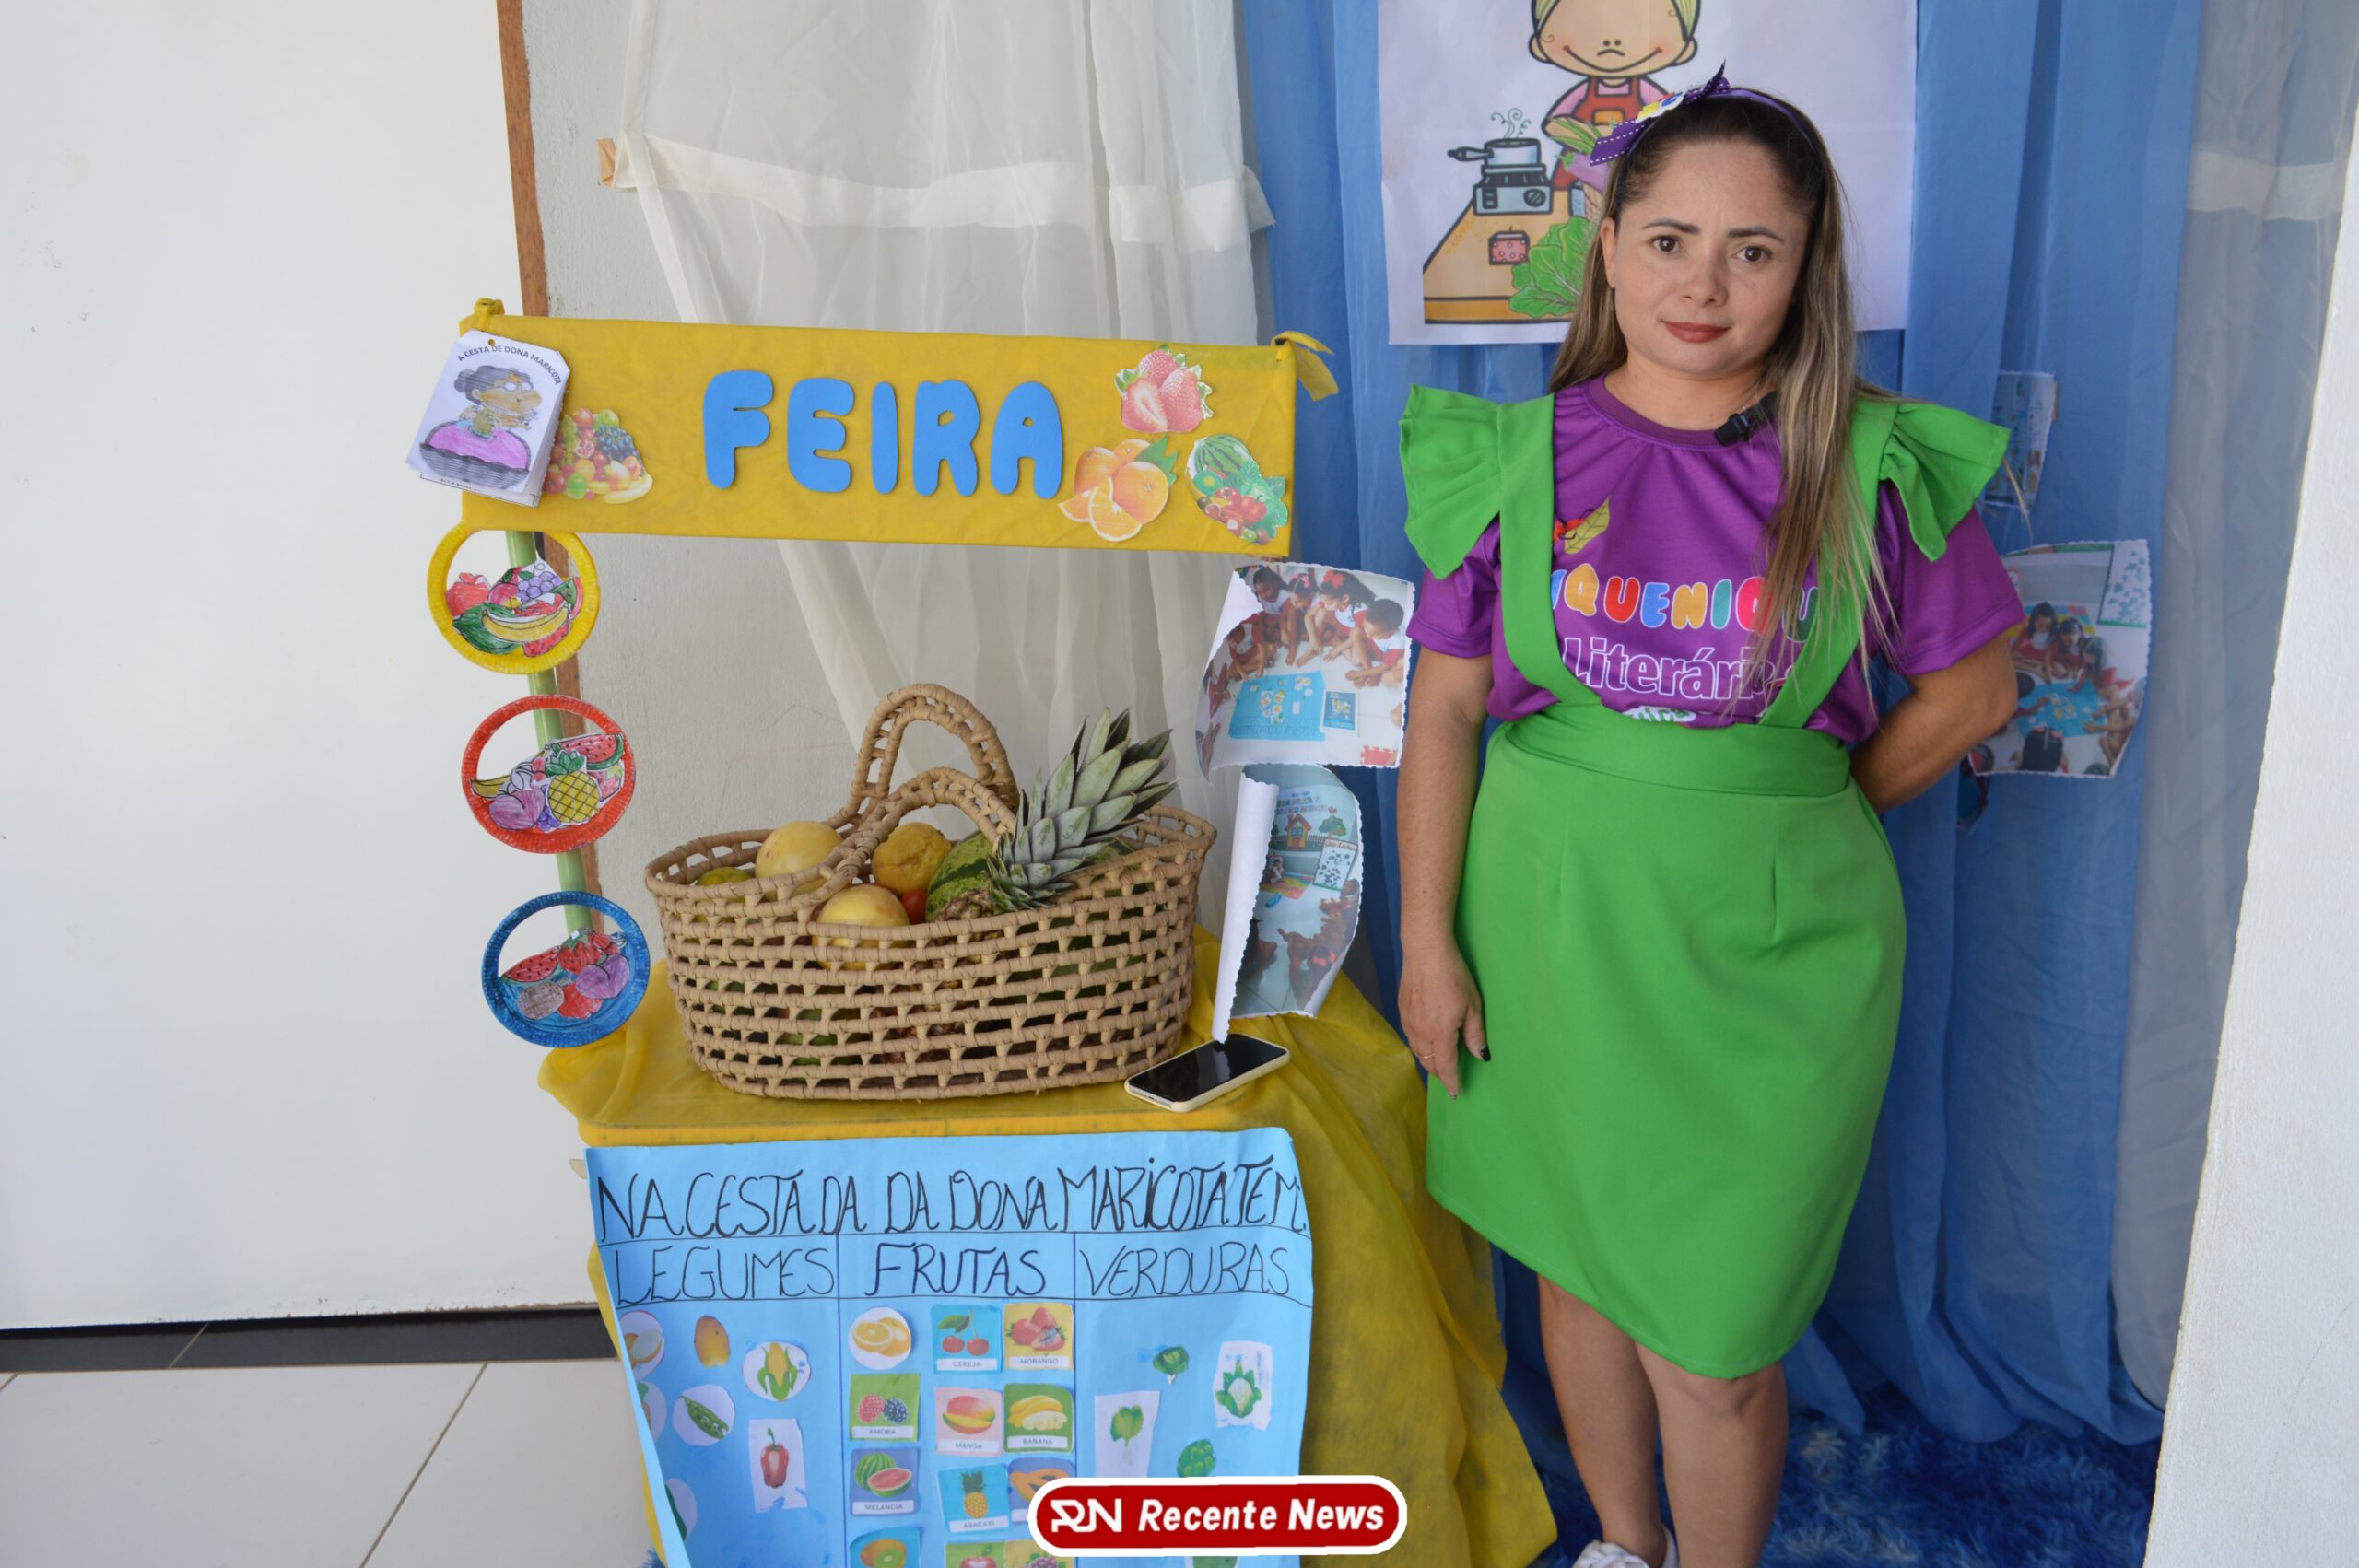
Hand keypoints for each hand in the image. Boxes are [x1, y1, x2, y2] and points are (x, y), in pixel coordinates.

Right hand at [1399, 940, 1487, 1097]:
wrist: (1425, 952)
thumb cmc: (1454, 976)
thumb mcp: (1473, 1005)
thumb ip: (1476, 1034)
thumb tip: (1481, 1056)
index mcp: (1440, 1033)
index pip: (1445, 1066)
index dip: (1451, 1082)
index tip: (1455, 1093)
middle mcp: (1421, 1032)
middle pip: (1428, 1062)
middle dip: (1440, 1072)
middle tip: (1450, 1076)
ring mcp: (1409, 1021)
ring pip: (1417, 1051)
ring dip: (1428, 1060)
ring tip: (1439, 1061)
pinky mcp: (1402, 1011)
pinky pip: (1410, 1037)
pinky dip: (1419, 1045)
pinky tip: (1427, 1040)